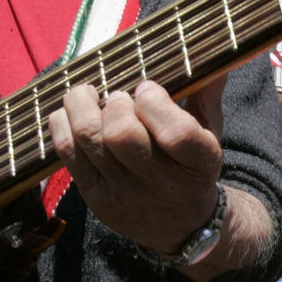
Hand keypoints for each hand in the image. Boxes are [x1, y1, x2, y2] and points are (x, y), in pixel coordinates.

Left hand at [48, 79, 224, 253]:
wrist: (180, 225)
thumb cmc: (191, 165)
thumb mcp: (210, 133)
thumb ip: (207, 93)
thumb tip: (218, 57)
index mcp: (199, 164)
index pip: (176, 133)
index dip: (155, 102)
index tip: (148, 88)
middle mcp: (162, 183)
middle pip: (121, 135)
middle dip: (115, 103)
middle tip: (119, 97)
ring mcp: (125, 192)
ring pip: (89, 138)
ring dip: (81, 105)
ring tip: (88, 94)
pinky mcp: (96, 197)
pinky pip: (67, 152)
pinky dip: (63, 122)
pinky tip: (72, 113)